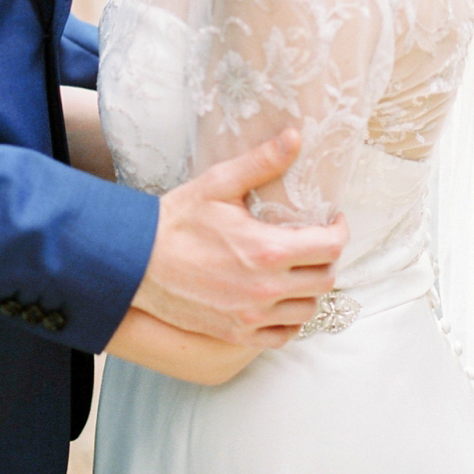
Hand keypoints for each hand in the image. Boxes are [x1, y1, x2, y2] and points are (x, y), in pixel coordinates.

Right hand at [133, 129, 347, 348]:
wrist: (135, 262)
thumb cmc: (177, 220)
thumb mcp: (219, 184)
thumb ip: (263, 162)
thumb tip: (296, 137)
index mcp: (268, 250)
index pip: (330, 247)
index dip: (338, 230)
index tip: (332, 220)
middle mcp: (266, 289)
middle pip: (325, 279)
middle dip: (326, 258)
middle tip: (314, 242)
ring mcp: (251, 316)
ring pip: (307, 310)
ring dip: (309, 289)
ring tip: (297, 270)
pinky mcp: (236, 334)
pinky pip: (283, 335)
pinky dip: (289, 319)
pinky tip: (280, 300)